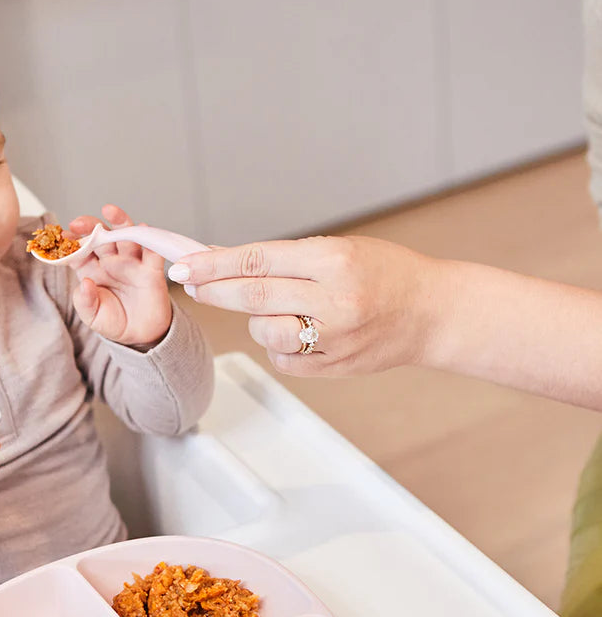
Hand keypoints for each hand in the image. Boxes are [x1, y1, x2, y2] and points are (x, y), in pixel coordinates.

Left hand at [67, 204, 172, 347]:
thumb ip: (85, 302)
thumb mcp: (93, 317)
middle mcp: (111, 262)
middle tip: (79, 223)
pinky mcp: (151, 270)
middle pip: (101, 237)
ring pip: (125, 236)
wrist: (141, 336)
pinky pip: (151, 251)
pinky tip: (142, 228)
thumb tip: (86, 284)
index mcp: (92, 271)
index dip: (70, 243)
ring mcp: (131, 263)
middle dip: (90, 226)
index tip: (61, 237)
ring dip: (119, 221)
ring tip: (110, 210)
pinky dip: (148, 238)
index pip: (79, 252)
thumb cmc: (115, 323)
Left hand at [167, 234, 438, 374]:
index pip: (259, 261)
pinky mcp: (331, 367)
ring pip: (263, 332)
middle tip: (190, 283)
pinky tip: (303, 332)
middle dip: (214, 291)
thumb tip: (223, 263)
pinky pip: (282, 358)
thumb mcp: (340, 250)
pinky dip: (280, 345)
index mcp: (335, 261)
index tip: (185, 265)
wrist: (431, 313)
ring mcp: (334, 338)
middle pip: (254, 299)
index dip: (216, 265)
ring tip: (282, 308)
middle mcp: (334, 301)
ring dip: (256, 320)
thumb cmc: (384, 272)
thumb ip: (286, 260)